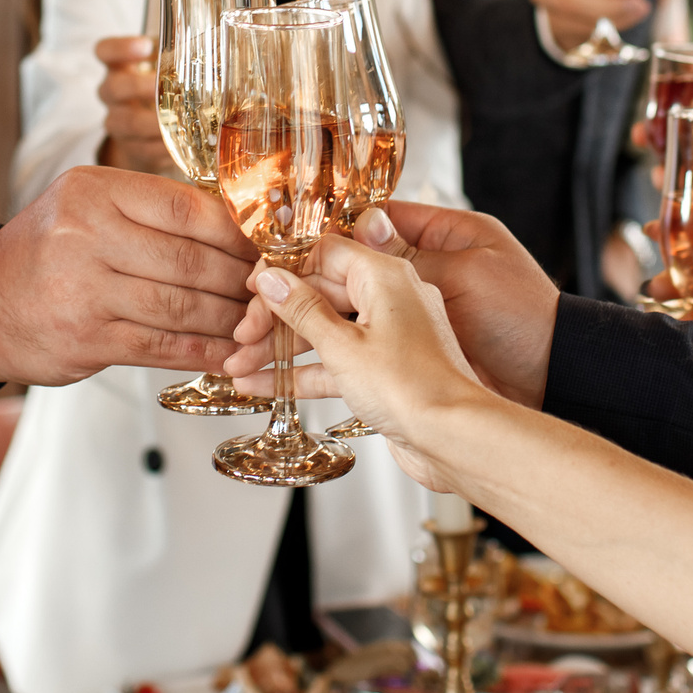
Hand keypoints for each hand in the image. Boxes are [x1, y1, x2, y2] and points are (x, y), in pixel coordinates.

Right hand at [0, 164, 259, 385]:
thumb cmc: (49, 250)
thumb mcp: (87, 207)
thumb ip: (149, 212)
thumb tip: (237, 227)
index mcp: (94, 192)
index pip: (187, 208)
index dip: (238, 233)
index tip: (266, 248)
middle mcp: (86, 235)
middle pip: (191, 260)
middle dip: (240, 281)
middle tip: (271, 292)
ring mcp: (84, 289)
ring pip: (182, 306)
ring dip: (228, 321)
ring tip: (254, 326)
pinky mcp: (86, 339)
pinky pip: (162, 346)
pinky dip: (202, 352)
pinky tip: (226, 356)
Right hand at [93, 36, 174, 175]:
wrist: (147, 131)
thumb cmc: (161, 87)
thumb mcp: (164, 66)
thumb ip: (180, 54)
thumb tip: (216, 42)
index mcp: (118, 66)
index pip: (105, 50)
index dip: (121, 48)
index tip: (146, 46)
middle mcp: (111, 93)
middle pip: (114, 88)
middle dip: (141, 87)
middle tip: (166, 85)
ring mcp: (118, 122)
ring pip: (128, 123)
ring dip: (156, 121)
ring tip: (182, 118)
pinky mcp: (131, 148)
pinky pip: (145, 148)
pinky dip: (167, 145)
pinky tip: (188, 140)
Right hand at [224, 202, 561, 406]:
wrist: (454, 439)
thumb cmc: (413, 387)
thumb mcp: (344, 345)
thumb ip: (303, 309)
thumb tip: (273, 278)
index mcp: (387, 276)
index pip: (324, 253)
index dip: (284, 270)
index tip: (252, 291)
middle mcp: (392, 299)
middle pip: (320, 293)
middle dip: (274, 316)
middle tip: (240, 337)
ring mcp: (390, 336)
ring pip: (325, 332)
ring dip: (281, 349)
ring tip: (238, 367)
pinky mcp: (387, 372)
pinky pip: (337, 363)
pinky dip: (304, 374)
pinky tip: (265, 386)